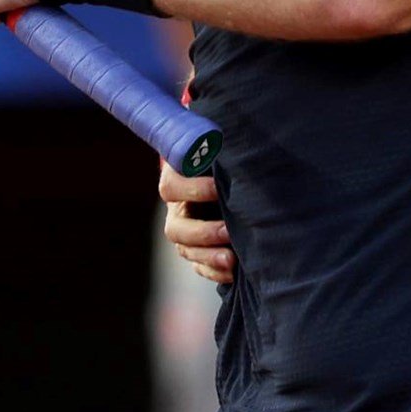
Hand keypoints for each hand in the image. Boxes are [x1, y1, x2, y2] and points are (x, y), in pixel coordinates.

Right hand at [161, 160, 233, 283]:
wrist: (226, 175)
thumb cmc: (224, 157)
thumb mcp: (217, 149)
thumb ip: (221, 149)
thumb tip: (238, 139)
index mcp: (176, 180)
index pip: (172, 187)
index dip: (193, 189)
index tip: (218, 187)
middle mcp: (177, 210)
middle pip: (176, 228)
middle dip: (203, 232)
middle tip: (228, 230)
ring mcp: (185, 232)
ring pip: (186, 250)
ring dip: (209, 256)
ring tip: (232, 259)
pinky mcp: (197, 250)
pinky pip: (200, 266)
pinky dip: (215, 272)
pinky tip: (232, 273)